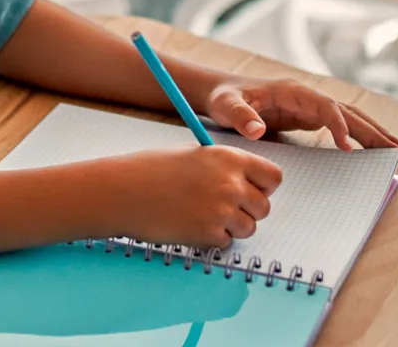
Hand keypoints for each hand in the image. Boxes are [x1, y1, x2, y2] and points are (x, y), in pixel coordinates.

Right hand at [104, 145, 281, 248]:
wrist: (123, 191)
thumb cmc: (152, 170)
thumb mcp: (195, 156)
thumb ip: (224, 168)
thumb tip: (246, 185)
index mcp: (230, 159)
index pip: (273, 177)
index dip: (264, 186)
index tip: (252, 190)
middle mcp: (231, 184)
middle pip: (264, 207)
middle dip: (247, 211)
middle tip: (222, 208)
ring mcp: (222, 211)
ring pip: (248, 228)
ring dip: (231, 227)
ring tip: (203, 216)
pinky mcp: (209, 234)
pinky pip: (226, 242)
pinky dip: (212, 239)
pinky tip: (190, 225)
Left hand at [204, 78, 397, 151]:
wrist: (221, 93)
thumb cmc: (224, 98)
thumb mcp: (227, 106)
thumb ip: (241, 116)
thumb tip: (257, 129)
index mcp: (293, 92)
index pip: (325, 108)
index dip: (339, 126)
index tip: (349, 148)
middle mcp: (307, 97)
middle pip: (347, 111)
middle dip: (371, 130)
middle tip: (395, 150)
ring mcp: (310, 107)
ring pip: (349, 117)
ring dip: (372, 133)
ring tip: (397, 150)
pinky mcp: (308, 118)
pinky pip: (340, 127)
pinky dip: (358, 137)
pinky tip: (372, 150)